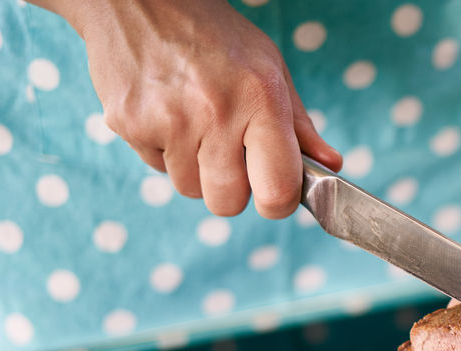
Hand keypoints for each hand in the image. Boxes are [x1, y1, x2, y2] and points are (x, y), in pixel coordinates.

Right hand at [58, 0, 340, 217]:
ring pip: (190, 190)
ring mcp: (168, 119)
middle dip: (231, 191)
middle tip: (229, 156)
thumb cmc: (214, 37)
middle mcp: (215, 111)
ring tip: (194, 125)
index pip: (276, 190)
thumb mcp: (270, 69)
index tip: (272, 192)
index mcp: (260, 99)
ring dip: (196, 169)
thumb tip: (331, 165)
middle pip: (227, 204)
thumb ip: (300, 125)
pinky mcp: (129, 122)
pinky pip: (156, 168)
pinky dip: (164, 151)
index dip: (276, 202)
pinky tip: (166, 114)